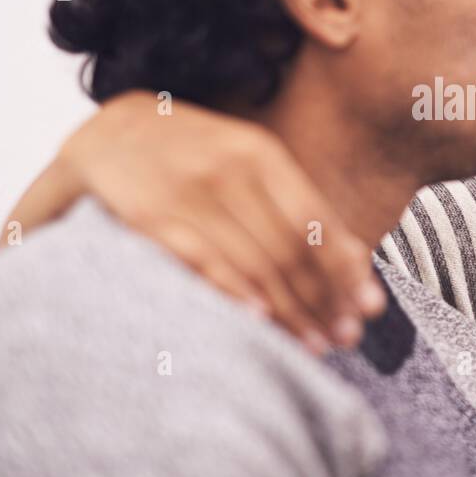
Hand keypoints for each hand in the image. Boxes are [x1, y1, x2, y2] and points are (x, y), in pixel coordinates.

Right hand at [1, 90, 385, 353]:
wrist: (108, 132)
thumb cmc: (195, 155)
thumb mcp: (251, 162)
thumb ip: (300, 205)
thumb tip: (357, 259)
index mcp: (260, 154)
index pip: (316, 221)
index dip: (344, 269)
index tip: (367, 308)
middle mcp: (228, 170)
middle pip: (289, 248)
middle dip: (323, 299)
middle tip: (345, 337)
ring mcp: (188, 193)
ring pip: (252, 262)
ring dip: (288, 310)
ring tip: (313, 344)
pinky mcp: (150, 216)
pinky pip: (201, 261)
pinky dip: (233, 291)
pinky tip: (258, 320)